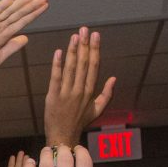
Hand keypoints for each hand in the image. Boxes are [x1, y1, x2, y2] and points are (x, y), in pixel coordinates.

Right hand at [0, 0, 47, 76]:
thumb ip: (11, 47)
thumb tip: (26, 38)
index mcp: (2, 36)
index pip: (21, 22)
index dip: (33, 15)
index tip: (45, 7)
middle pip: (17, 14)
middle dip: (31, 6)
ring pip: (8, 12)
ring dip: (20, 4)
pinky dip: (1, 6)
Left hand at [19, 145, 98, 166]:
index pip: (84, 163)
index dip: (81, 152)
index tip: (77, 151)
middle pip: (64, 159)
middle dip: (62, 150)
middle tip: (60, 149)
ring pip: (45, 164)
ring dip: (45, 154)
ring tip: (45, 152)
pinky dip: (30, 166)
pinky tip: (30, 163)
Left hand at [44, 27, 115, 146]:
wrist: (63, 137)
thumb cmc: (80, 122)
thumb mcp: (97, 110)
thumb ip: (107, 94)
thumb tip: (113, 78)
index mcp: (90, 92)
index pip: (94, 66)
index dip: (95, 50)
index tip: (96, 36)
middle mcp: (79, 91)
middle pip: (83, 64)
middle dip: (84, 45)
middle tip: (85, 29)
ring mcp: (66, 94)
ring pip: (70, 69)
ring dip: (72, 51)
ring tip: (74, 36)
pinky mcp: (53, 96)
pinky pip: (56, 78)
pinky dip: (57, 65)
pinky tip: (58, 52)